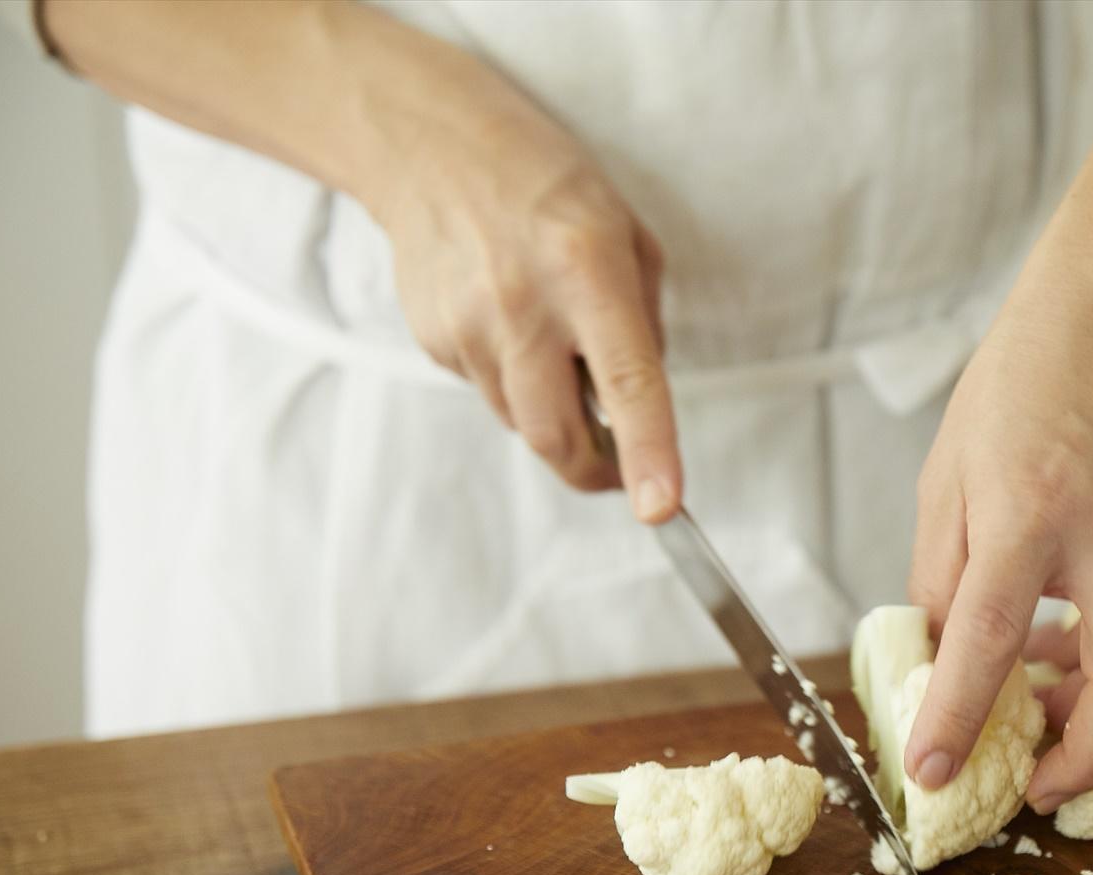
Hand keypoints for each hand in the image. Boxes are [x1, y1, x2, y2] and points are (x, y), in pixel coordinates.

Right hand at [371, 79, 679, 520]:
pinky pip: (488, 392)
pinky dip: (513, 379)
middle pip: (558, 436)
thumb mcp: (627, 235)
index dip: (646, 452)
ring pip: (523, 423)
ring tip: (555, 347)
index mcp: (589, 272)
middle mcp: (524, 306)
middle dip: (595, 471)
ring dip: (552, 415)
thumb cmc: (547, 187)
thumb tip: (640, 408)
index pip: (627, 382)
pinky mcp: (435, 342)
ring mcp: (469, 327)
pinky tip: (508, 322)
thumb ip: (644, 324)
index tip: (661, 507)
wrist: (432, 149)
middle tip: (619, 469)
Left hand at [906, 236, 1092, 812]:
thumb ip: (941, 573)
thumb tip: (946, 653)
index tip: (935, 773)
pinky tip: (1061, 638)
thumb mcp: (947, 476)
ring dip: (1088, 701)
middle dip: (1086, 758)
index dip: (959, 717)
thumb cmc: (1021, 382)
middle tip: (1040, 787)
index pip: (986, 640)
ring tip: (1036, 706)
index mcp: (1026, 513)